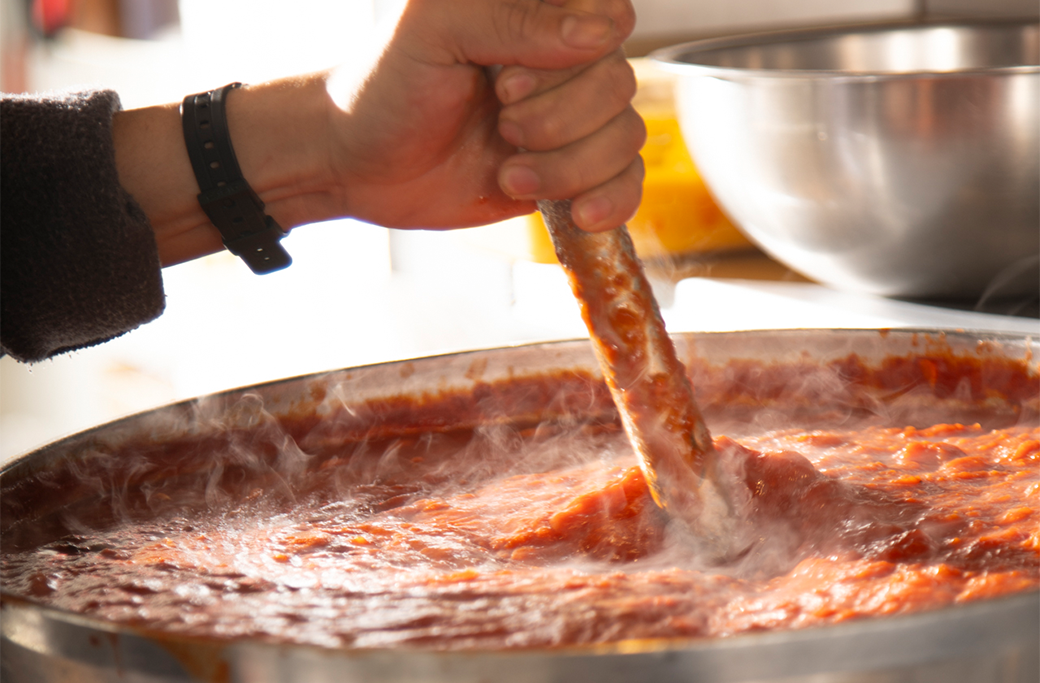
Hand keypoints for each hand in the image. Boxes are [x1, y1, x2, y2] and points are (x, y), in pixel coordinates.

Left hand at [113, 0, 641, 265]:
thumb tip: (598, 33)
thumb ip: (511, 18)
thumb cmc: (385, 88)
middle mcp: (562, 61)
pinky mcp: (572, 172)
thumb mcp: (432, 31)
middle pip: (619, 82)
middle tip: (502, 125)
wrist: (360, 167)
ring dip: (568, 166)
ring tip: (509, 171)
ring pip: (626, 137)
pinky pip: (628, 182)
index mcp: (535, 12)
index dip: (571, 58)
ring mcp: (571, 120)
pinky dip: (609, 200)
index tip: (508, 81)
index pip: (610, 16)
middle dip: (560, 119)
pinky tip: (575, 212)